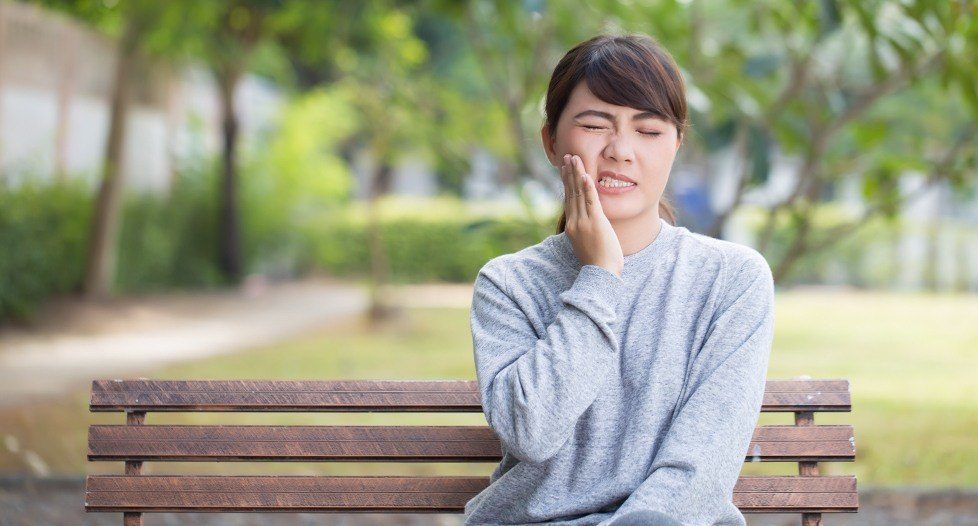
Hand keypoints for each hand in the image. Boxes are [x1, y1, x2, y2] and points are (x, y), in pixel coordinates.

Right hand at [560, 154, 623, 276]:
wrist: (601, 274)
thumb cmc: (598, 263)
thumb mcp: (586, 244)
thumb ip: (584, 231)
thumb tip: (587, 225)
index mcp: (572, 226)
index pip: (569, 199)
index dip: (567, 183)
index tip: (565, 169)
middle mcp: (575, 222)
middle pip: (571, 193)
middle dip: (569, 173)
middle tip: (567, 157)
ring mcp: (584, 222)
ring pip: (579, 194)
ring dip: (577, 174)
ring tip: (575, 159)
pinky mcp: (596, 223)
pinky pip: (591, 201)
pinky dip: (588, 188)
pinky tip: (586, 175)